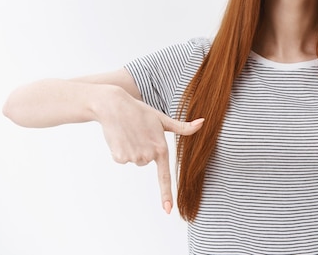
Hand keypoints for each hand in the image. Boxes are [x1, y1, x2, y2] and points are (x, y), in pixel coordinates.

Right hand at [97, 87, 203, 213]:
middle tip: (139, 133)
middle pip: (146, 162)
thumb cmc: (140, 112)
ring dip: (132, 149)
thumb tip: (203, 122)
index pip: (164, 176)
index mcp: (161, 148)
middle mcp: (148, 155)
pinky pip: (123, 159)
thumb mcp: (163, 120)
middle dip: (143, 149)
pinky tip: (121, 137)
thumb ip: (183, 127)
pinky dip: (121, 150)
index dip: (167, 194)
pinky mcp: (119, 157)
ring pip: (135, 160)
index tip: (168, 211)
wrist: (114, 106)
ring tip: (130, 133)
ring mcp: (133, 157)